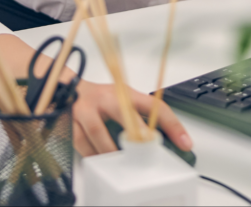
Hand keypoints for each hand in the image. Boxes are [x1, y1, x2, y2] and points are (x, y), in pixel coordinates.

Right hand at [72, 79, 191, 155]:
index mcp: (125, 94)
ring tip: (121, 162)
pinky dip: (93, 155)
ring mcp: (86, 110)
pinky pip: (82, 144)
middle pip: (125, 114)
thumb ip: (138, 117)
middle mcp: (106, 99)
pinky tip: (99, 159)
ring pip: (99, 133)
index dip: (172, 124)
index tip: (185, 142)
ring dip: (111, 150)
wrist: (66, 89)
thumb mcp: (122, 100)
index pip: (154, 106)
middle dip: (138, 134)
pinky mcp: (71, 123)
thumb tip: (160, 140)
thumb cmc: (100, 98)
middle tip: (148, 149)